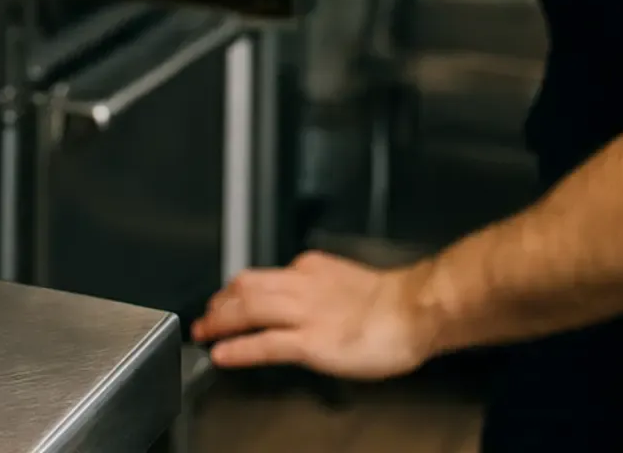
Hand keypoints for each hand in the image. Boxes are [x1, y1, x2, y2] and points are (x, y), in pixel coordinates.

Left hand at [192, 251, 438, 380]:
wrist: (418, 310)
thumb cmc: (396, 304)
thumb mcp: (349, 281)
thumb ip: (323, 286)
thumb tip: (307, 295)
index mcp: (312, 269)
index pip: (264, 274)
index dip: (238, 288)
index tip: (226, 298)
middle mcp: (303, 286)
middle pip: (246, 285)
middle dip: (219, 301)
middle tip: (205, 314)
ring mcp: (304, 314)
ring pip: (248, 309)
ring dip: (220, 321)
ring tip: (204, 331)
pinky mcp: (310, 342)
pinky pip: (264, 343)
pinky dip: (238, 347)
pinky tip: (222, 353)